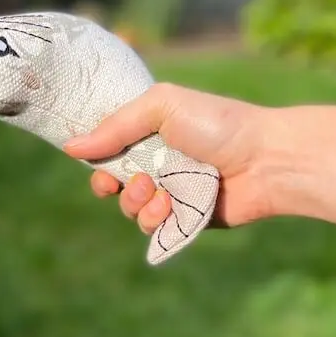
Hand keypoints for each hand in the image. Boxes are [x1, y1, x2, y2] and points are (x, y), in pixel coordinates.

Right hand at [63, 82, 335, 236]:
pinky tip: (169, 209)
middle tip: (125, 183)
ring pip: (131, 210)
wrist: (264, 161)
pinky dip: (155, 221)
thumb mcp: (162, 107)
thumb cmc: (218, 125)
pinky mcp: (185, 220)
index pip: (109, 148)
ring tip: (157, 195)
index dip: (97, 159)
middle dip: (112, 186)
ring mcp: (172, 192)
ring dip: (135, 204)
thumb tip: (70, 147)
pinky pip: (154, 229)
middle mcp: (159, 162)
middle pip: (113, 183)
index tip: (97, 164)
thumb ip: (116, 126)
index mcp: (151, 131)